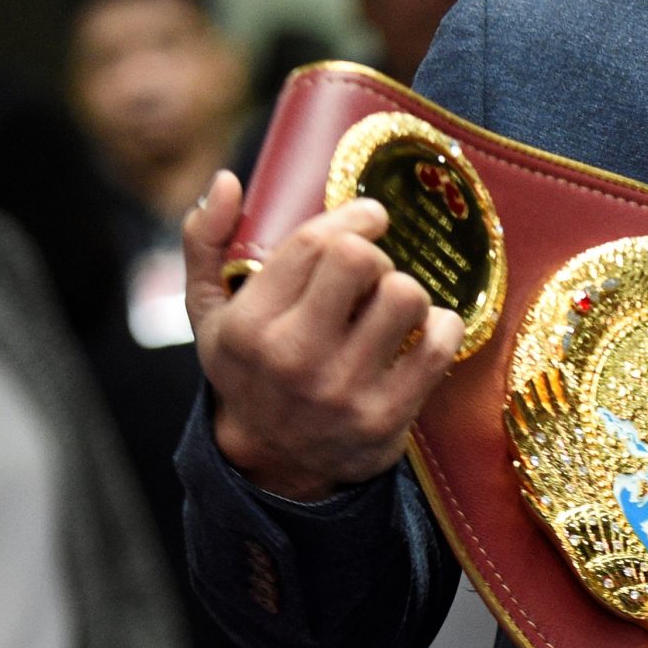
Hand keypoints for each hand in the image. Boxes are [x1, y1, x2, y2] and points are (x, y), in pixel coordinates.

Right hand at [183, 171, 463, 500]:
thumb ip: (206, 243)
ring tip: (390, 308)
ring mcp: (341, 391)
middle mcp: (293, 358)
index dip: (354, 217)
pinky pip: (440, 343)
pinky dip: (442, 327)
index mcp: (248, 326)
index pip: (316, 242)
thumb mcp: (209, 313)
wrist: (274, 466)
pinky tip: (421, 334)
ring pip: (407, 295)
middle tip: (371, 273)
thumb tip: (227, 180)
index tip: (370, 218)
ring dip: (407, 292)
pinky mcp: (386, 418)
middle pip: (362, 260)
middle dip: (375, 254)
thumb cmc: (248, 371)